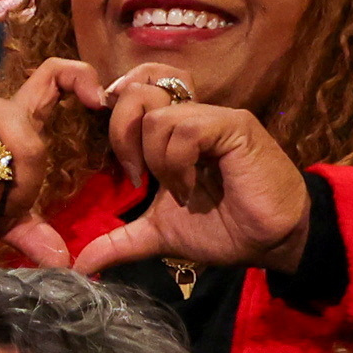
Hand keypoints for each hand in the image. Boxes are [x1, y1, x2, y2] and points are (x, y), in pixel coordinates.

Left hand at [72, 75, 313, 273]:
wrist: (270, 241)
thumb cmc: (224, 229)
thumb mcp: (160, 234)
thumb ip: (120, 242)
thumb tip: (82, 265)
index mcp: (173, 132)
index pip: (140, 87)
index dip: (118, 107)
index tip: (119, 155)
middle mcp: (192, 115)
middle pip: (140, 89)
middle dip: (122, 133)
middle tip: (135, 176)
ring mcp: (214, 117)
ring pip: (159, 115)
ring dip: (158, 160)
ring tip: (178, 190)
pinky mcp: (235, 126)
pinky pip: (188, 128)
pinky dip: (179, 162)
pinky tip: (191, 188)